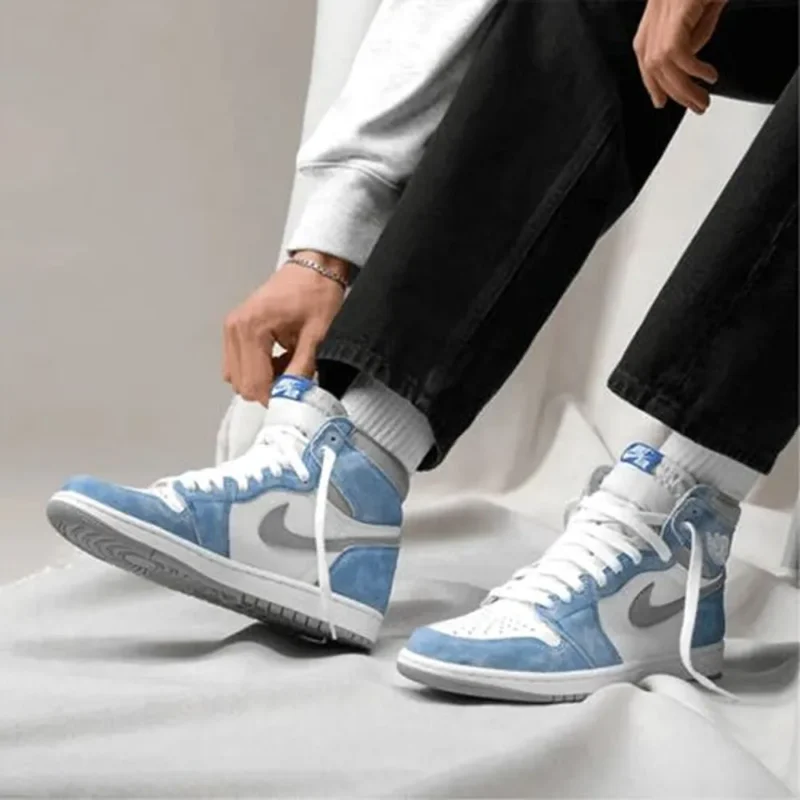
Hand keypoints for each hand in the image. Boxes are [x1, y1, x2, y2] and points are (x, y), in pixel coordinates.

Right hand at [223, 251, 348, 403]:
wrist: (314, 268)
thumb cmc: (317, 293)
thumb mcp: (317, 336)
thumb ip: (302, 370)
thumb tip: (293, 396)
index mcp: (252, 328)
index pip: (254, 383)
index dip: (275, 397)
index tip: (294, 396)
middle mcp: (235, 328)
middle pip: (242, 384)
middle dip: (268, 388)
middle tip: (295, 379)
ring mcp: (232, 328)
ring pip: (237, 376)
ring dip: (262, 379)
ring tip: (287, 364)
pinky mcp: (235, 328)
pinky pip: (238, 363)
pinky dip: (257, 368)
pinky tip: (278, 358)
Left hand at [634, 0, 726, 113]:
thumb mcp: (704, 7)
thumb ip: (694, 32)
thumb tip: (689, 62)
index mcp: (655, 9)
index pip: (643, 54)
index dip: (650, 82)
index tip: (660, 101)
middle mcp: (655, 9)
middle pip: (651, 64)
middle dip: (673, 92)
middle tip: (695, 106)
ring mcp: (664, 8)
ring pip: (662, 64)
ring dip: (684, 88)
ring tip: (702, 98)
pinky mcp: (678, 9)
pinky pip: (676, 51)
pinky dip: (692, 69)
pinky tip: (707, 75)